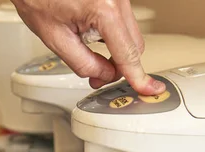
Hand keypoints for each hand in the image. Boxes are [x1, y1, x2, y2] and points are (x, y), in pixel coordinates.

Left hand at [11, 0, 165, 94]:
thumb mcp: (55, 38)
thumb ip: (83, 63)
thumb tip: (104, 75)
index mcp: (103, 9)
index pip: (126, 54)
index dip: (137, 77)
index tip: (150, 89)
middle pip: (134, 45)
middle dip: (118, 65)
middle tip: (97, 75)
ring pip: (130, 34)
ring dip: (114, 49)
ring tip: (84, 42)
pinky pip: (122, 21)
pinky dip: (110, 34)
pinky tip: (89, 30)